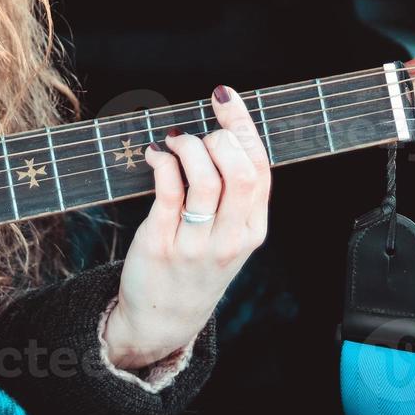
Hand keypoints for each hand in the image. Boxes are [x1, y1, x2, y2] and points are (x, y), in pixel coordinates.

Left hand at [102, 84, 271, 368]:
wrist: (165, 319)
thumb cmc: (197, 266)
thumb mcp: (230, 235)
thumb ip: (234, 193)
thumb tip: (223, 128)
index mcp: (253, 229)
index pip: (259, 168)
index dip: (242, 124)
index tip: (223, 95)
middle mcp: (230, 237)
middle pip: (238, 171)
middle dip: (217, 137)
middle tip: (197, 135)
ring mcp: (196, 243)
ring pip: (204, 177)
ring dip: (187, 146)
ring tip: (173, 143)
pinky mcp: (161, 243)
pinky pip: (167, 190)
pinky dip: (161, 161)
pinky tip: (155, 154)